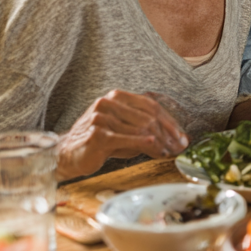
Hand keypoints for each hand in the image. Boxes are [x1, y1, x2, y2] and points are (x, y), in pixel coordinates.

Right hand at [56, 90, 188, 180]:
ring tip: (168, 154)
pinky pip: (127, 139)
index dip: (170, 122)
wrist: (68, 154)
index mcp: (117, 96)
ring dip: (159, 144)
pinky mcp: (98, 134)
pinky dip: (144, 144)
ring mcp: (102, 117)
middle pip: (149, 118)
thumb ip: (147, 129)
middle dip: (168, 134)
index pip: (151, 106)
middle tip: (179, 148)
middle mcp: (108, 103)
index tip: (182, 136)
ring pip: (141, 129)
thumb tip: (177, 139)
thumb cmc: (100, 141)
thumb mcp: (125, 130)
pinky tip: (155, 148)